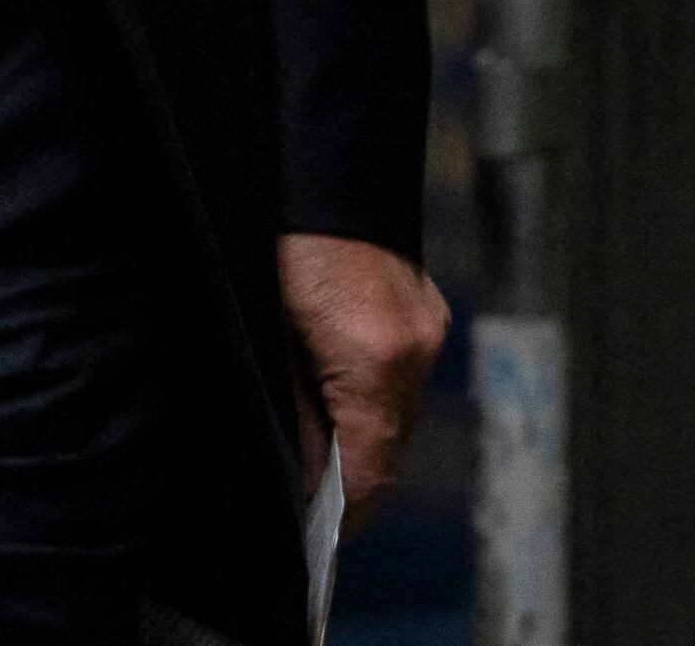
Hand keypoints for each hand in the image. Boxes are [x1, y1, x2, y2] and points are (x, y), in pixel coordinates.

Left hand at [278, 229, 446, 538]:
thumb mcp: (266, 329)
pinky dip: (370, 394)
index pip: (369, 472)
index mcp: (376, 360)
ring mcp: (428, 327)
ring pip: (396, 412)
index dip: (339, 514)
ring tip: (310, 442)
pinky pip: (401, 375)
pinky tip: (330, 386)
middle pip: (388, 448)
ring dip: (359, 432)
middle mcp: (417, 350)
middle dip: (348, 477)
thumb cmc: (276, 239)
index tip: (311, 536)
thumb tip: (300, 472)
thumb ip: (289, 407)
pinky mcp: (425, 308)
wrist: (319, 158)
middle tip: (300, 493)